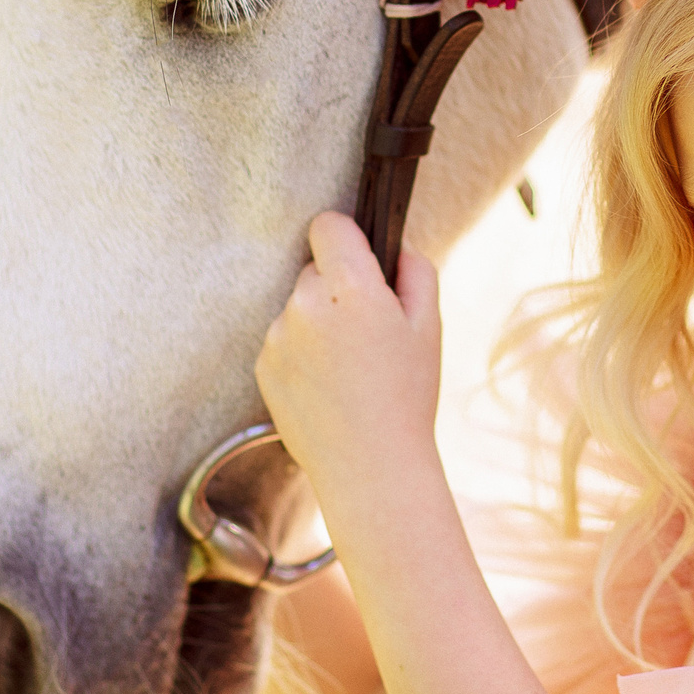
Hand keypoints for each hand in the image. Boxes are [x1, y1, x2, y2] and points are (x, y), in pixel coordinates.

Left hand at [254, 210, 442, 500]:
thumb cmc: (407, 396)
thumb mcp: (430, 324)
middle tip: (369, 331)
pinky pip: (285, 339)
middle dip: (339, 286)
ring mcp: (278, 337)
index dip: (348, 238)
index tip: (361, 260)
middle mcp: (305, 305)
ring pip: (300, 305)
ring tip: (350, 367)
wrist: (371, 467)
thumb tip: (392, 248)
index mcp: (350, 288)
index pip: (327, 225)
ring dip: (319, 321)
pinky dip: (303, 352)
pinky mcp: (263, 365)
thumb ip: (414, 269)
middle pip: (315, 267)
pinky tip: (329, 385)